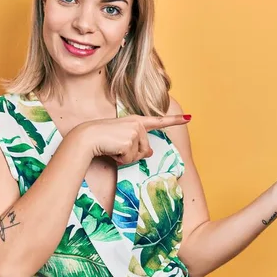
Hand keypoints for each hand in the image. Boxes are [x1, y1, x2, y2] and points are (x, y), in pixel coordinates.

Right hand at [73, 114, 190, 164]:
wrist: (87, 137)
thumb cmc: (102, 139)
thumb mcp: (122, 142)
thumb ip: (137, 145)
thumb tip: (150, 153)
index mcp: (136, 121)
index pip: (159, 121)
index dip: (175, 120)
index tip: (189, 117)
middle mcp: (138, 123)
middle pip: (145, 149)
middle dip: (132, 154)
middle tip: (116, 146)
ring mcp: (135, 131)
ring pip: (139, 155)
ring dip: (126, 157)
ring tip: (113, 147)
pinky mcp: (131, 140)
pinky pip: (131, 158)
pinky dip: (121, 159)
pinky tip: (112, 149)